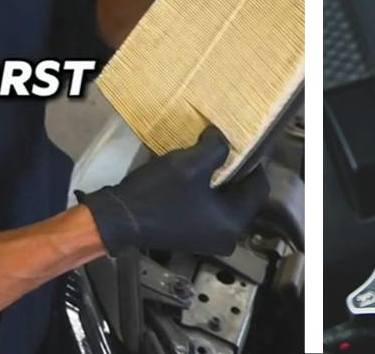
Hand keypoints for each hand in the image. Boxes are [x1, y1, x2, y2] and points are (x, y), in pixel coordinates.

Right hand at [77, 127, 268, 252]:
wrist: (115, 219)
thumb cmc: (156, 196)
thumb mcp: (191, 165)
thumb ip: (216, 148)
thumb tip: (221, 137)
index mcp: (232, 224)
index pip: (259, 186)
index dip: (254, 161)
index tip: (244, 142)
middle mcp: (224, 236)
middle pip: (242, 193)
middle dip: (233, 169)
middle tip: (224, 147)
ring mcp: (205, 236)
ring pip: (223, 198)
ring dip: (216, 177)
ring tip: (206, 155)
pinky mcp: (189, 232)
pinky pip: (207, 205)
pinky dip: (203, 188)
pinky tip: (192, 171)